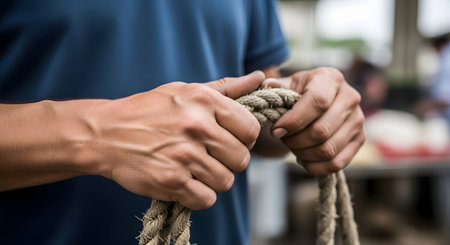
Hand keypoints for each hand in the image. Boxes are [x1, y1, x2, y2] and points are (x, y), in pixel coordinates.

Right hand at [87, 72, 263, 209]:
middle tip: (209, 156)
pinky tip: (184, 182)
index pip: (250, 129)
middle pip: (241, 159)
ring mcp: (185, 155)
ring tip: (193, 168)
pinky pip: (206, 199)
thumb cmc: (149, 110)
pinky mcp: (171, 181)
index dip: (243, 138)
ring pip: (225, 182)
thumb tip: (261, 78)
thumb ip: (226, 88)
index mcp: (205, 101)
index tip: (229, 140)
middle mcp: (197, 127)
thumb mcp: (185, 91)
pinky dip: (198, 195)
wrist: (106, 133)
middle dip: (228, 161)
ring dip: (212, 180)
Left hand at [262, 68, 364, 174]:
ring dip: (303, 154)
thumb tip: (267, 85)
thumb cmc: (301, 92)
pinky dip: (315, 166)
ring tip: (292, 147)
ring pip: (328, 149)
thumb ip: (277, 86)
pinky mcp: (359, 139)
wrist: (321, 100)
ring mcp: (358, 120)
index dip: (294, 120)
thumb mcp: (289, 84)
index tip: (276, 130)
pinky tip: (303, 158)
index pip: (317, 102)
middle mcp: (350, 97)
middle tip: (282, 139)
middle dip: (295, 140)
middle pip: (321, 130)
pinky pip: (337, 163)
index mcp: (331, 79)